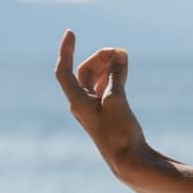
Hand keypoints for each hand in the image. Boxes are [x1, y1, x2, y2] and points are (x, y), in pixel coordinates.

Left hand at [55, 30, 157, 173]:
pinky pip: (107, 86)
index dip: (66, 51)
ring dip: (108, 65)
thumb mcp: (117, 99)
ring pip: (97, 78)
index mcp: (77, 102)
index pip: (64, 71)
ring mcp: (95, 108)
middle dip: (100, 58)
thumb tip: (119, 54)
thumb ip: (116, 74)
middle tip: (118, 52)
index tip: (71, 33)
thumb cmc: (119, 132)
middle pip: (85, 72)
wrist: (129, 160)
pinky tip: (124, 68)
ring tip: (123, 56)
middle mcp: (82, 104)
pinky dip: (114, 75)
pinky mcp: (108, 112)